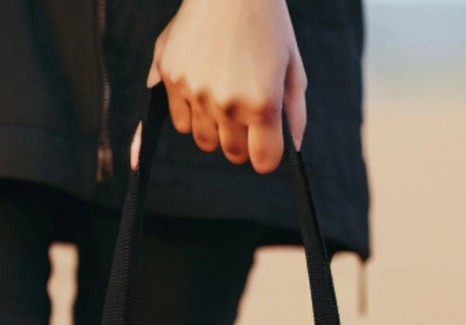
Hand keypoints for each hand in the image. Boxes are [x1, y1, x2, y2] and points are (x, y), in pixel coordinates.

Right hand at [131, 0, 306, 174]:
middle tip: (245, 112)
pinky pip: (180, 120)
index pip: (263, 161)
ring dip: (215, 129)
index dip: (266, 153)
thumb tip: (294, 150)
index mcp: (262, 103)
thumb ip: (294, 112)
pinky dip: (190, 113)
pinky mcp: (170, 77)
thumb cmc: (268, 23)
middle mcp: (227, 104)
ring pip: (205, 140)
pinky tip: (202, 88)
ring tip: (223, 96)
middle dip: (242, 141)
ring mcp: (195, 91)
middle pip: (233, 153)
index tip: (266, 141)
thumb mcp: (293, 66)